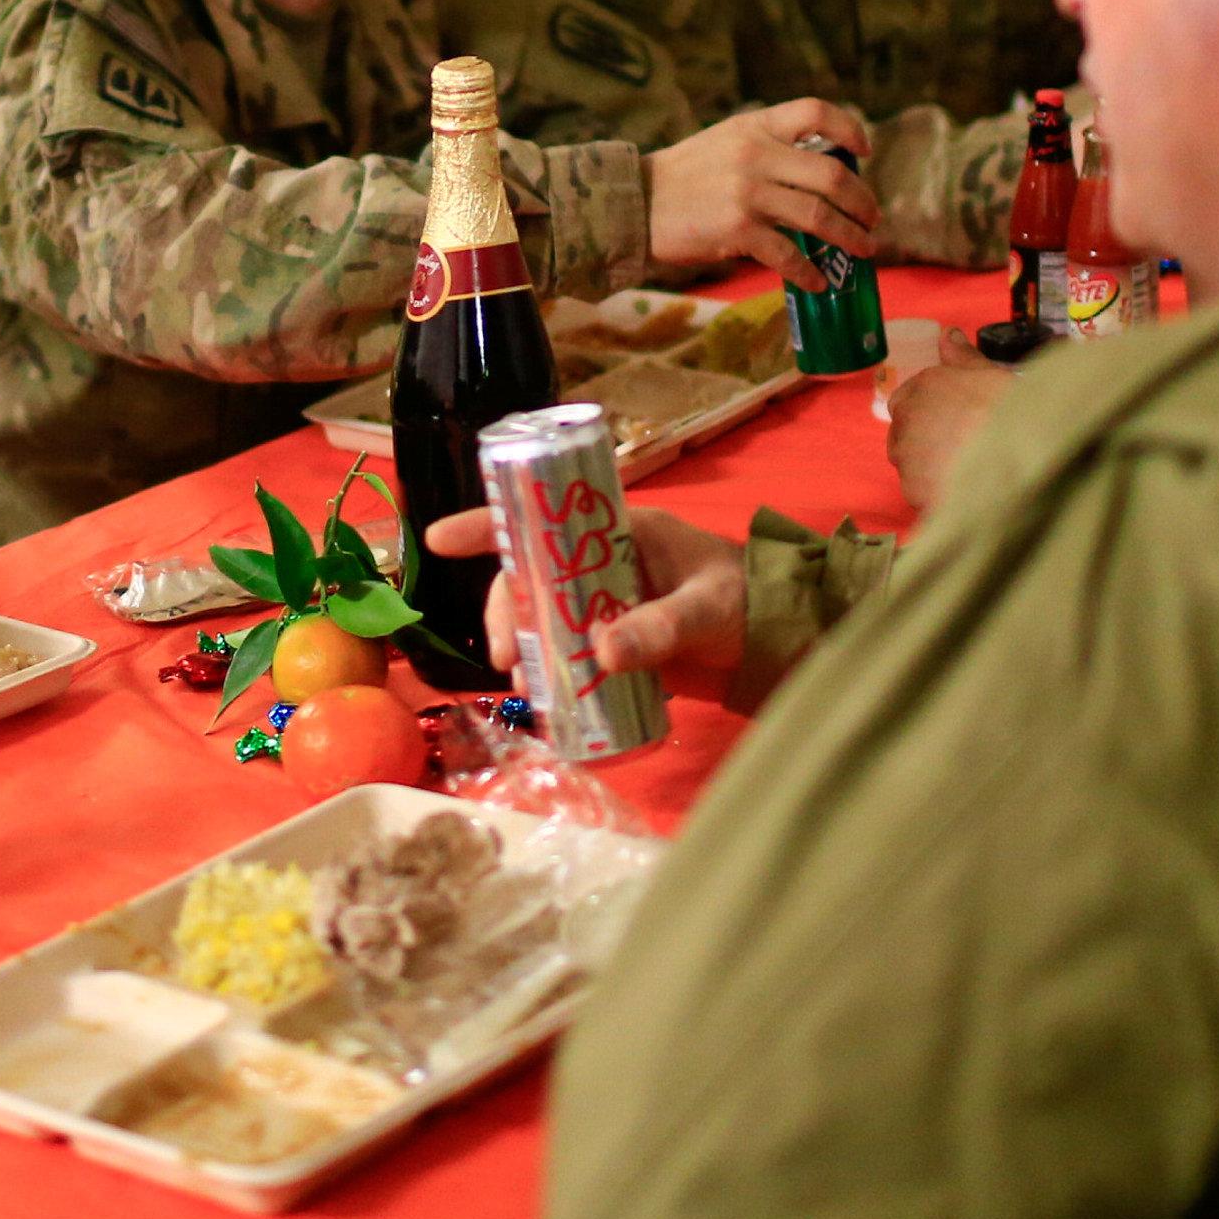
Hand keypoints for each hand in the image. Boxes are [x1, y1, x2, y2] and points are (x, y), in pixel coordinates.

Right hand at [421, 506, 749, 687]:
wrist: (779, 641)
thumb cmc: (746, 600)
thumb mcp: (707, 608)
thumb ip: (662, 628)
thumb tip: (601, 654)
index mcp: (619, 530)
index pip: (542, 516)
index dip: (487, 525)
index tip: (438, 539)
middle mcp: (600, 564)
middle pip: (528, 578)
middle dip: (504, 613)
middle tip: (505, 659)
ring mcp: (603, 605)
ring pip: (541, 619)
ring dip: (523, 649)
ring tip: (526, 687)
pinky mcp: (612, 644)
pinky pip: (565, 654)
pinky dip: (549, 675)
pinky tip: (546, 703)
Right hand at [646, 99, 880, 293]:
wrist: (635, 203)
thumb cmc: (683, 176)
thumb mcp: (725, 141)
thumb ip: (766, 146)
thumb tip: (817, 172)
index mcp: (755, 126)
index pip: (815, 112)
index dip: (849, 128)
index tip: (864, 151)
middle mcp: (755, 154)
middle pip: (830, 175)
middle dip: (862, 201)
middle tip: (873, 218)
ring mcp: (748, 194)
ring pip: (818, 216)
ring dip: (849, 236)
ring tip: (864, 249)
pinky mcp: (737, 230)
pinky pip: (788, 255)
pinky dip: (808, 272)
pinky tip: (817, 282)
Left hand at [887, 335, 1006, 511]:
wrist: (1020, 458)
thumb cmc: (1010, 412)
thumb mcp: (991, 375)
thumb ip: (964, 357)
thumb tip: (947, 334)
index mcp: (923, 386)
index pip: (907, 398)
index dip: (930, 411)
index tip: (952, 421)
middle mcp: (907, 419)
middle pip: (906, 432)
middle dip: (927, 439)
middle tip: (963, 447)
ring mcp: (906, 457)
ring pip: (911, 463)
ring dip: (929, 467)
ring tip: (967, 472)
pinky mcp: (913, 490)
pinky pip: (920, 491)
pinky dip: (935, 492)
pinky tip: (964, 490)